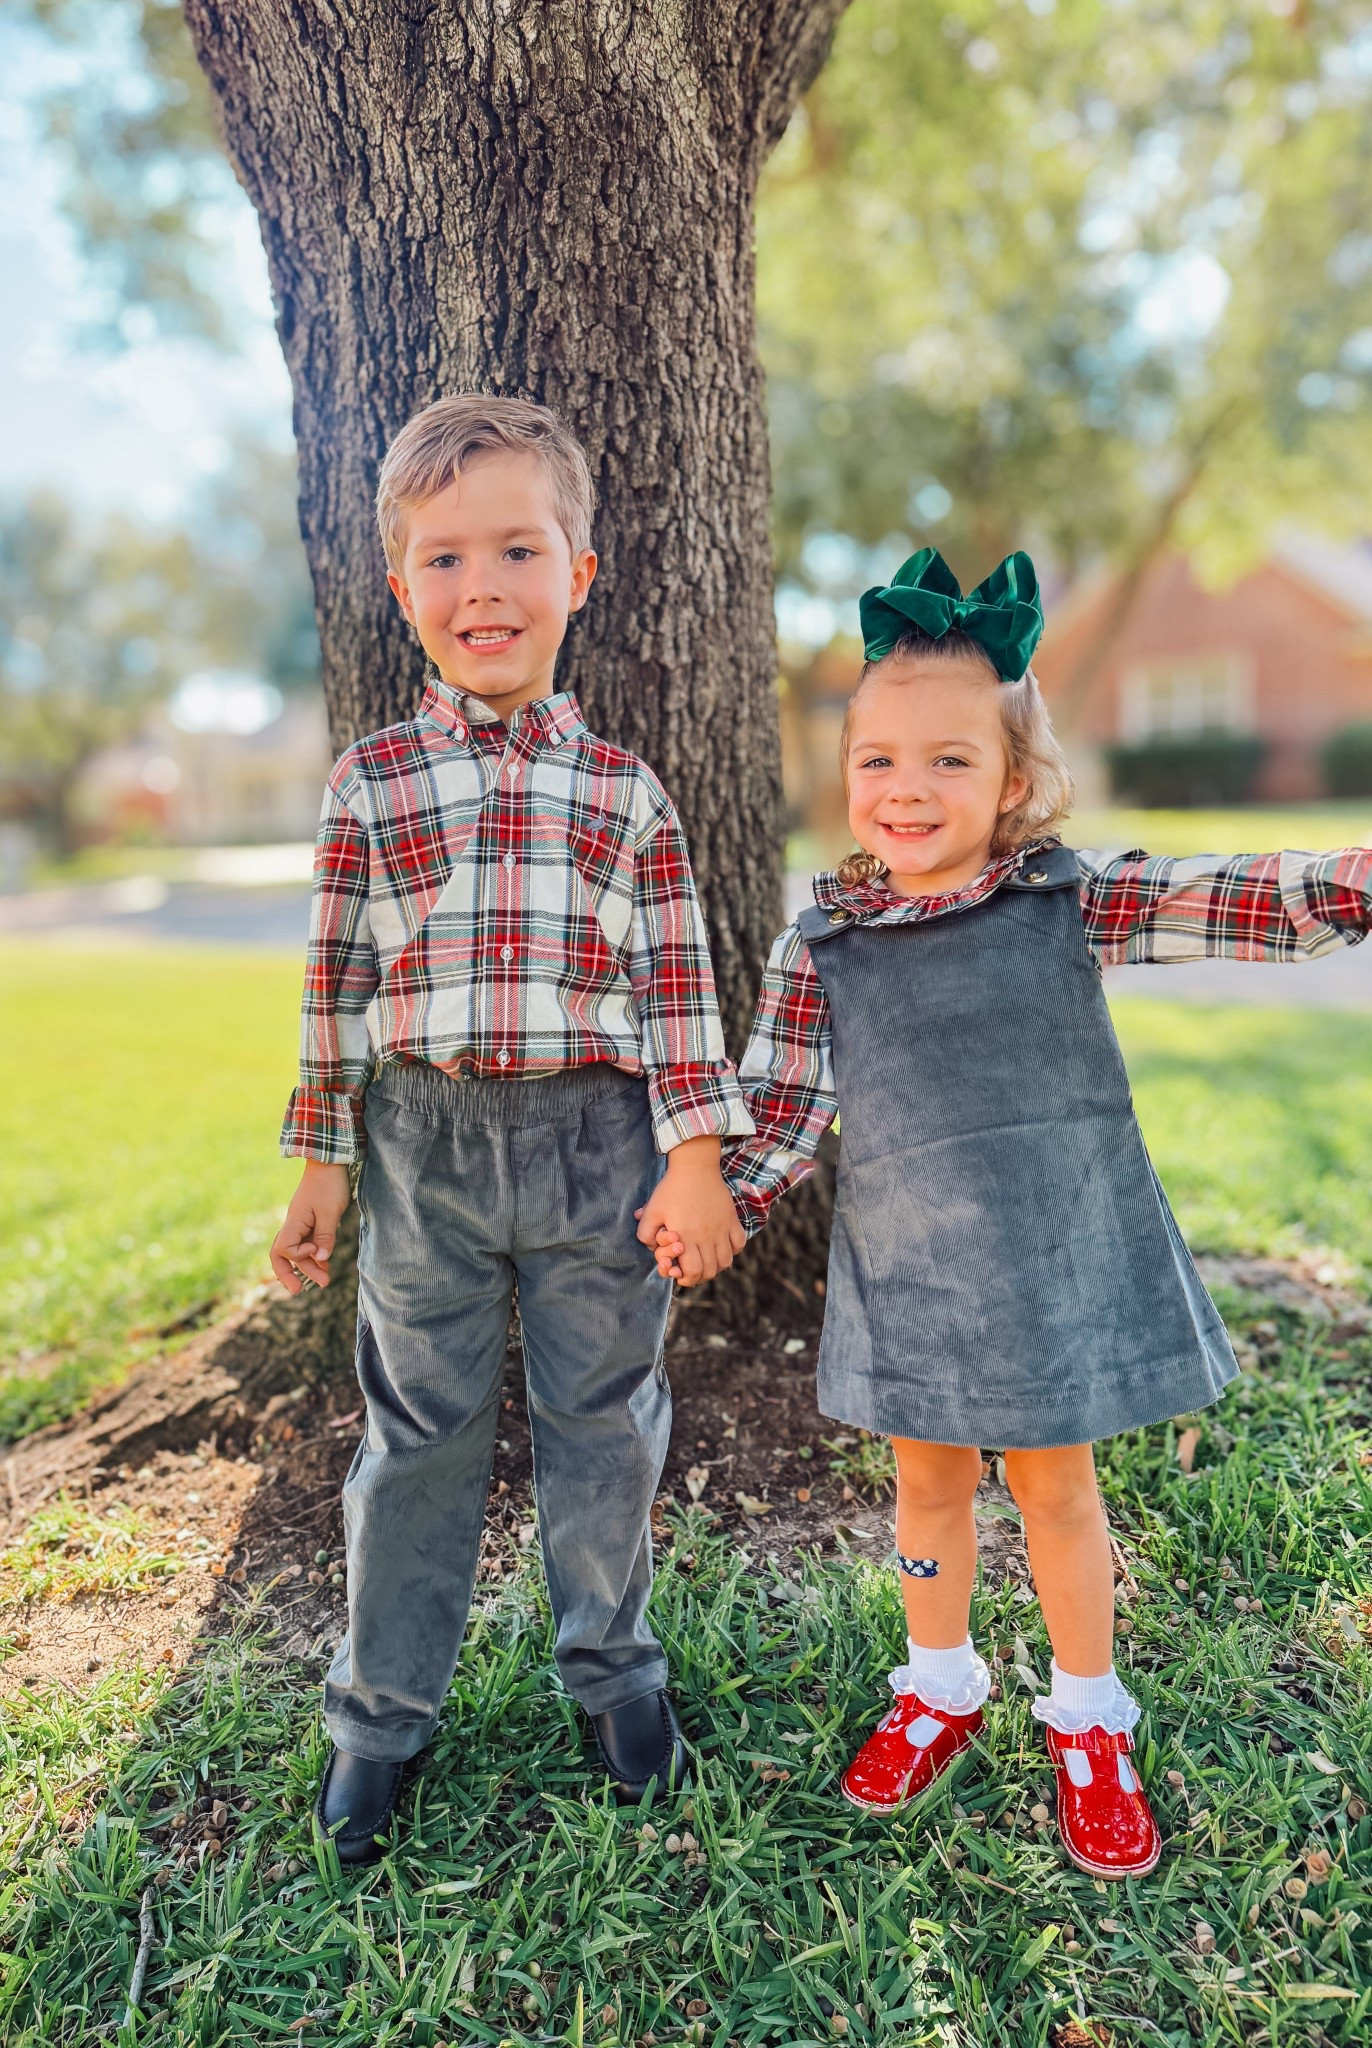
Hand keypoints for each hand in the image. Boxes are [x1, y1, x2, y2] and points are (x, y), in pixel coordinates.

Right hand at [270, 1162, 351, 1293]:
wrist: (329, 1161)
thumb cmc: (329, 1184)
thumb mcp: (330, 1211)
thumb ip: (325, 1236)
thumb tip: (321, 1259)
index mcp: (294, 1221)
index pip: (284, 1248)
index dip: (299, 1256)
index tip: (317, 1250)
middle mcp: (293, 1224)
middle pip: (281, 1255)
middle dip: (289, 1274)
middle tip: (300, 1292)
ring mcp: (300, 1223)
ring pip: (296, 1251)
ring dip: (308, 1267)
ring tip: (324, 1282)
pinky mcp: (309, 1221)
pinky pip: (306, 1243)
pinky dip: (313, 1256)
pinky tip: (324, 1265)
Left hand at [634, 1136, 745, 1286]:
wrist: (695, 1167)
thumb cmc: (671, 1189)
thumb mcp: (651, 1211)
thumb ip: (645, 1234)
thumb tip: (652, 1249)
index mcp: (686, 1237)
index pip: (693, 1272)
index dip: (687, 1279)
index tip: (680, 1274)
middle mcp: (706, 1237)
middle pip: (711, 1271)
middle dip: (700, 1276)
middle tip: (693, 1269)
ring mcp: (722, 1229)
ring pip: (726, 1261)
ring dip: (717, 1266)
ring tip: (707, 1259)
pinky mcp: (732, 1219)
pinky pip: (739, 1244)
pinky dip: (732, 1250)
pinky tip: (722, 1245)